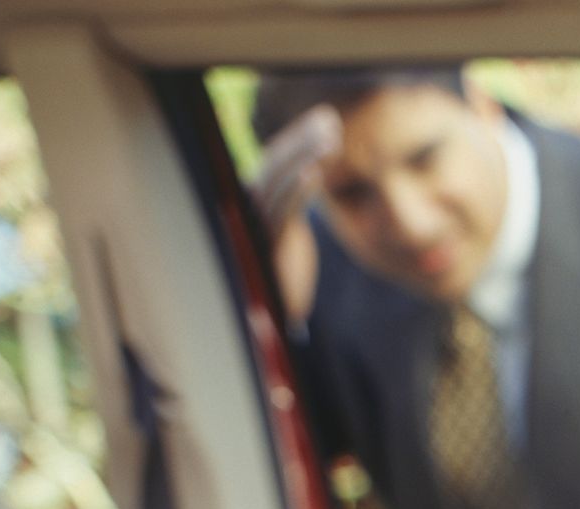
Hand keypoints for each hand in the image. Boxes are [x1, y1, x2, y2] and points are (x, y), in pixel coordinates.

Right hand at [249, 105, 341, 324]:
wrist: (272, 317)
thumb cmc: (282, 273)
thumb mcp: (287, 231)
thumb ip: (289, 201)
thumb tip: (305, 169)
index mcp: (253, 200)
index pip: (276, 160)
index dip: (299, 139)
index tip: (326, 122)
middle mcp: (247, 206)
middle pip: (275, 162)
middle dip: (303, 138)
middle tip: (330, 119)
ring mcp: (255, 224)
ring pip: (279, 181)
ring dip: (306, 156)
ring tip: (332, 139)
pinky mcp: (266, 244)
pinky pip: (282, 211)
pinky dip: (297, 190)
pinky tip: (315, 173)